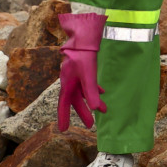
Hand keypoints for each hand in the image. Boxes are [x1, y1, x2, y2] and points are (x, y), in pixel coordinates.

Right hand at [56, 11, 106, 131]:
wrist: (83, 36)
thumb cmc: (83, 54)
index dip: (64, 117)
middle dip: (83, 112)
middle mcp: (69, 81)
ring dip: (91, 101)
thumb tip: (97, 108)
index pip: (64, 104)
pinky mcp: (82, 69)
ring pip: (82, 92)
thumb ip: (92, 91)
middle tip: (90, 125)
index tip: (63, 130)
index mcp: (66, 83)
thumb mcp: (89, 74)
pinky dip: (95, 89)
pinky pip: (87, 83)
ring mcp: (75, 75)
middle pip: (76, 100)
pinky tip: (103, 92)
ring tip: (102, 110)